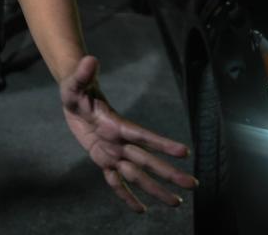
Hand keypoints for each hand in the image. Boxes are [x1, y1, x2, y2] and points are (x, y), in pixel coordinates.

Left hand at [60, 56, 196, 212]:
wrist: (75, 97)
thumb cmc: (75, 87)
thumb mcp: (74, 82)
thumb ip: (83, 74)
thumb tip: (89, 58)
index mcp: (116, 123)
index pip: (142, 135)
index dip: (162, 143)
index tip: (185, 152)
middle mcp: (119, 141)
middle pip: (147, 160)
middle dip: (169, 174)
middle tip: (193, 185)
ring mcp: (114, 152)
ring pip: (137, 175)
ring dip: (155, 189)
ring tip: (176, 203)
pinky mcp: (103, 159)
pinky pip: (116, 181)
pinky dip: (126, 195)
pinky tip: (141, 209)